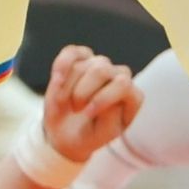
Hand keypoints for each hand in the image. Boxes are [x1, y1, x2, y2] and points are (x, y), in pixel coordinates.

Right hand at [37, 44, 139, 164]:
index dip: (103, 97)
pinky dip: (61, 65)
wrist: (67, 133)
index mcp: (131, 96)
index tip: (87, 113)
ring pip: (83, 65)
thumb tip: (107, 95)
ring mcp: (100, 65)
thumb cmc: (90, 135)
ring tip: (64, 104)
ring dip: (67, 87)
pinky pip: (72, 52)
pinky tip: (57, 79)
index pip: (122, 84)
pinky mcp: (81, 58)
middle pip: (101, 70)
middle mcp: (119, 76)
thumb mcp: (103, 136)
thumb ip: (111, 118)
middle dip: (82, 92)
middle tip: (75, 110)